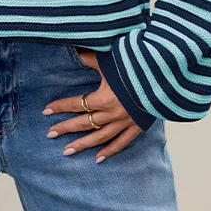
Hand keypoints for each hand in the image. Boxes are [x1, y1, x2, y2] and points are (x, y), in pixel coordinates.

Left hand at [42, 48, 142, 162]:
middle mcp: (112, 113)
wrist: (164, 76)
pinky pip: (122, 142)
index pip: (76, 104)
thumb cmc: (136, 65)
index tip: (46, 110)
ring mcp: (125, 122)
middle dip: (65, 128)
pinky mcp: (137, 126)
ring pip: (99, 137)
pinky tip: (98, 159)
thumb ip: (90, 58)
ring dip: (83, 145)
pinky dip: (110, 151)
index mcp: (104, 98)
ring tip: (67, 151)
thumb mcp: (110, 59)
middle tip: (50, 134)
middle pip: (83, 123)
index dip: (60, 106)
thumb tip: (74, 51)